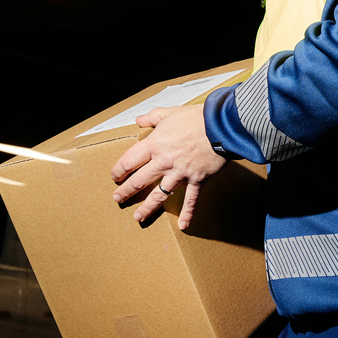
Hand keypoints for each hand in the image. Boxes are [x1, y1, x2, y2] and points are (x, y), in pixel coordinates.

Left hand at [109, 104, 226, 229]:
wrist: (221, 126)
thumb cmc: (196, 118)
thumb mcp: (170, 112)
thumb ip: (152, 117)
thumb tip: (139, 120)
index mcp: (155, 145)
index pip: (129, 161)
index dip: (119, 170)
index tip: (115, 176)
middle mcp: (164, 162)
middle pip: (139, 181)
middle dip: (127, 191)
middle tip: (118, 199)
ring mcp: (180, 174)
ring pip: (160, 195)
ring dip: (147, 207)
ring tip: (138, 217)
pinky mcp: (197, 180)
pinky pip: (191, 200)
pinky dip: (188, 213)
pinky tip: (183, 225)